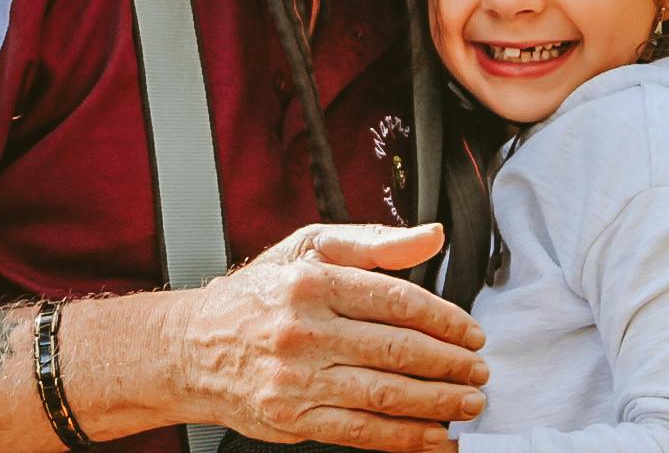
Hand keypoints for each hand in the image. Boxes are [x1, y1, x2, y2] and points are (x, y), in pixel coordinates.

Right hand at [171, 222, 486, 451]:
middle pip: (397, 349)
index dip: (444, 319)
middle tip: (479, 369)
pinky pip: (361, 433)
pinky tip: (436, 438)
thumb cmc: (258, 295)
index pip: (396, 299)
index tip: (471, 331)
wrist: (189, 347)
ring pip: (385, 394)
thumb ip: (374, 242)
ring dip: (438, 402)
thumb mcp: (308, 248)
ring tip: (469, 402)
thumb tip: (432, 235)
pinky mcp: (293, 419)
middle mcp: (305, 330)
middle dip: (450, 363)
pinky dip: (406, 439)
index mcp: (313, 282)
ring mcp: (297, 379)